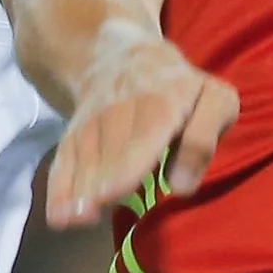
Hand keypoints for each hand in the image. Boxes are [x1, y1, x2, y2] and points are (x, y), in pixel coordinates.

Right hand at [44, 31, 240, 229]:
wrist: (122, 55)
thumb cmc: (182, 90)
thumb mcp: (214, 100)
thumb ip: (204, 138)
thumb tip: (182, 186)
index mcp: (164, 100)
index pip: (148, 130)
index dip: (134, 160)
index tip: (122, 189)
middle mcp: (122, 107)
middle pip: (114, 148)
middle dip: (106, 177)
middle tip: (99, 207)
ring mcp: (93, 119)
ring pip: (86, 154)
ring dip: (80, 186)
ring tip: (78, 218)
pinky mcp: (74, 132)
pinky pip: (64, 159)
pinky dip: (59, 187)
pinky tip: (59, 217)